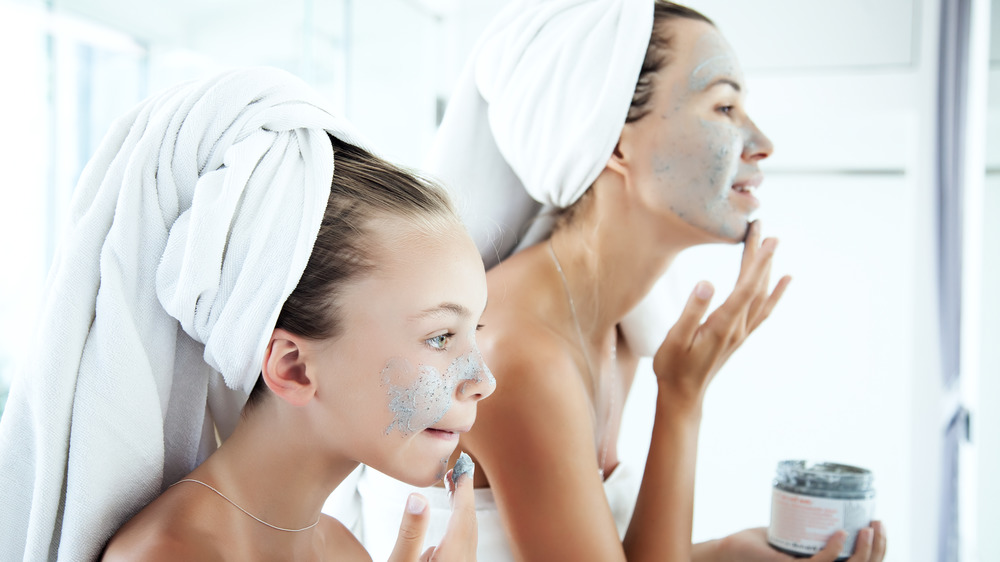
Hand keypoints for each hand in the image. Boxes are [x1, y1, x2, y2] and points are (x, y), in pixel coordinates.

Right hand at [387, 462, 477, 561]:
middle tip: (458, 470)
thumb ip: (410, 532)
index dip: (465, 487)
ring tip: (452, 488)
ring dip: (460, 508)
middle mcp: (463, 561)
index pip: (464, 514)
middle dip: (463, 493)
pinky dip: (458, 524)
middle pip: (468, 522)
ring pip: (467, 533)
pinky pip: (463, 543)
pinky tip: (448, 522)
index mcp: (453, 556)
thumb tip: (417, 497)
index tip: (465, 466)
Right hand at [652, 220, 790, 406]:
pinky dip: (776, 292)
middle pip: (755, 285)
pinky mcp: (739, 335)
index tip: (766, 238)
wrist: (683, 394)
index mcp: (723, 324)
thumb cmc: (673, 366)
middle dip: (760, 255)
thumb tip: (708, 282)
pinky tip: (784, 280)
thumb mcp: (675, 339)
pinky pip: (763, 309)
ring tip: (770, 242)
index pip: (746, 287)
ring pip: (760, 294)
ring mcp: (741, 332)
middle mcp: (738, 327)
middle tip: (763, 227)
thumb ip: (692, 311)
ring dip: (766, 267)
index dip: (757, 261)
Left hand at [716, 524, 886, 561]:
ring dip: (864, 551)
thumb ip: (809, 529)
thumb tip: (827, 505)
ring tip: (866, 529)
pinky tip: (840, 536)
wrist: (729, 551)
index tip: (879, 525)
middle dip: (879, 548)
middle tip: (877, 523)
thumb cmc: (757, 544)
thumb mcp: (793, 535)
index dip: (880, 550)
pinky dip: (833, 551)